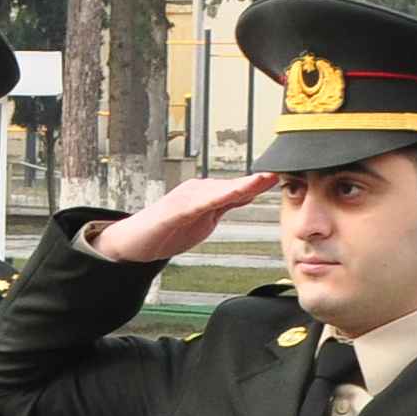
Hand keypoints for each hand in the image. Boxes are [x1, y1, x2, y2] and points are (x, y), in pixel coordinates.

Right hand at [89, 171, 275, 264]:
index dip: (260, 183)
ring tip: (261, 179)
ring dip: (240, 185)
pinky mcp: (173, 210)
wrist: (132, 243)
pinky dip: (214, 199)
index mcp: (206, 194)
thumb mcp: (204, 219)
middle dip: (255, 180)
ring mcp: (184, 199)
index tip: (283, 176)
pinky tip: (227, 196)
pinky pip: (197, 204)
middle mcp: (197, 190)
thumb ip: (224, 206)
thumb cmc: (167, 231)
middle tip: (278, 173)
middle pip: (232, 185)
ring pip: (218, 191)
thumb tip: (249, 194)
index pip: (238, 188)